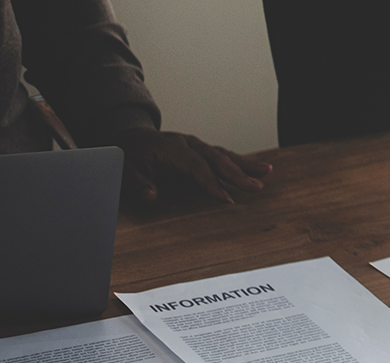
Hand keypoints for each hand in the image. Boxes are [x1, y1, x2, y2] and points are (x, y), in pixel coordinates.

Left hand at [113, 128, 271, 204]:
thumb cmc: (128, 155)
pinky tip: (255, 167)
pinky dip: (238, 161)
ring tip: (266, 172)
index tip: (225, 198)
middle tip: (255, 187)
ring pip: (222, 154)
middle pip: (215, 157)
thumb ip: (137, 184)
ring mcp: (194, 144)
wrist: (127, 137)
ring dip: (245, 164)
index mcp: (169, 148)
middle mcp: (185, 143)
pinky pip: (221, 154)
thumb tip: (152, 196)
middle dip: (237, 173)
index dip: (210, 182)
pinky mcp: (199, 148)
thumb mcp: (123, 170)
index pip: (195, 166)